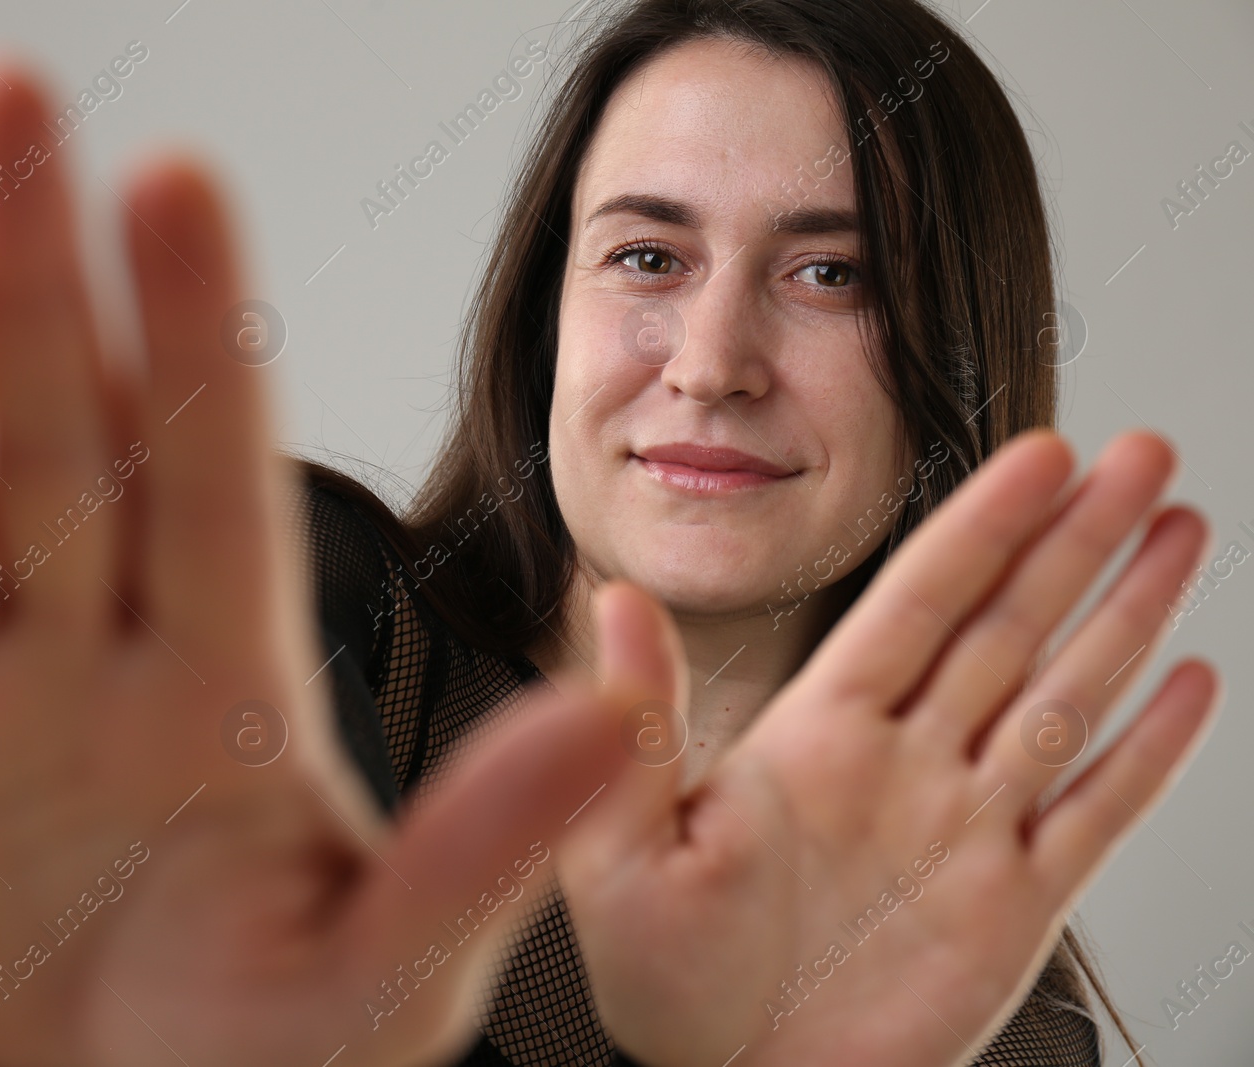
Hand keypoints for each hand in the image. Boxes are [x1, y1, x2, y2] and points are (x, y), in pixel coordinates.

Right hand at [0, 49, 633, 1066]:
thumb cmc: (274, 1038)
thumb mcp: (400, 958)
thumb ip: (490, 839)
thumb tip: (613, 716)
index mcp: (237, 675)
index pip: (216, 478)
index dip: (194, 337)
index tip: (173, 185)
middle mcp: (99, 640)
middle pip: (59, 440)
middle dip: (26, 282)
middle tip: (2, 104)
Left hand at [559, 430, 1219, 1066]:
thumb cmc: (667, 980)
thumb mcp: (625, 844)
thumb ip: (638, 723)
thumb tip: (614, 600)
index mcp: (817, 733)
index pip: (915, 601)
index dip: (981, 525)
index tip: (1039, 455)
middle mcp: (903, 763)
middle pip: (1009, 625)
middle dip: (1076, 539)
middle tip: (1140, 456)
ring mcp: (966, 829)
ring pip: (1065, 696)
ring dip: (1126, 616)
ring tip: (1179, 529)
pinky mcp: (1012, 908)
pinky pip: (1094, 813)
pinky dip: (1147, 753)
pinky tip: (1189, 685)